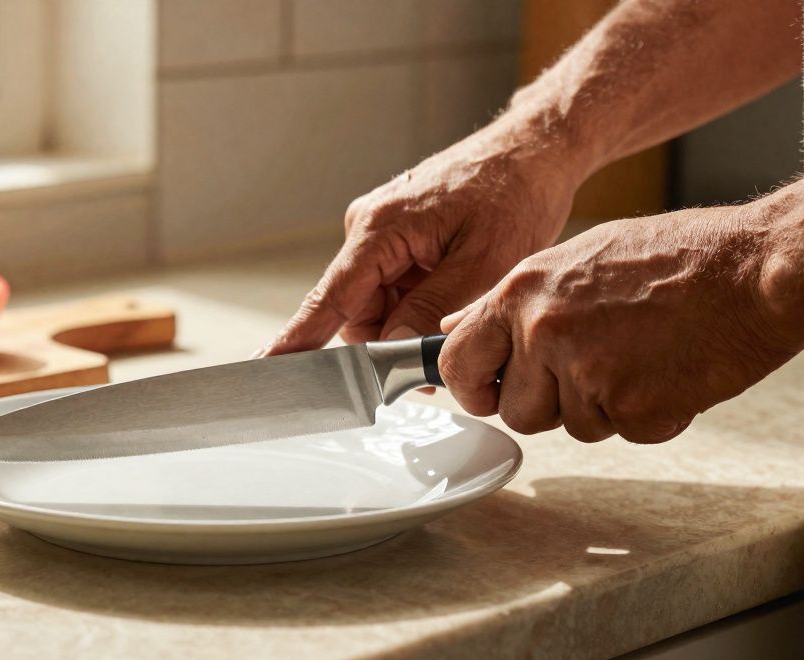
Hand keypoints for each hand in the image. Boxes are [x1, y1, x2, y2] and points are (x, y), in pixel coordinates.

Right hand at [260, 125, 580, 355]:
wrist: (535, 149)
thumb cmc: (514, 193)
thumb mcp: (484, 262)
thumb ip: (431, 309)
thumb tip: (391, 347)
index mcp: (380, 230)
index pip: (329, 299)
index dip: (298, 339)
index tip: (267, 366)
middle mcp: (369, 228)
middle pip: (356, 313)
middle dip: (391, 340)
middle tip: (437, 356)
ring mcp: (381, 232)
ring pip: (377, 305)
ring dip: (410, 321)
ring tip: (457, 310)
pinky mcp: (397, 236)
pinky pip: (392, 287)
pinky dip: (418, 303)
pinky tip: (452, 294)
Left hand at [437, 207, 802, 442]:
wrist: (754, 271)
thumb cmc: (677, 257)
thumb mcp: (576, 258)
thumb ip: (514, 301)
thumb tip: (458, 328)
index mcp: (523, 293)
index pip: (457, 361)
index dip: (470, 386)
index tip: (485, 392)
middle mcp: (544, 333)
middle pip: (516, 411)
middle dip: (548, 404)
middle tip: (592, 372)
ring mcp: (586, 373)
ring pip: (570, 427)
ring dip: (601, 408)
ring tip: (640, 358)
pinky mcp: (630, 408)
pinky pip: (621, 433)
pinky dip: (645, 415)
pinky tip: (668, 372)